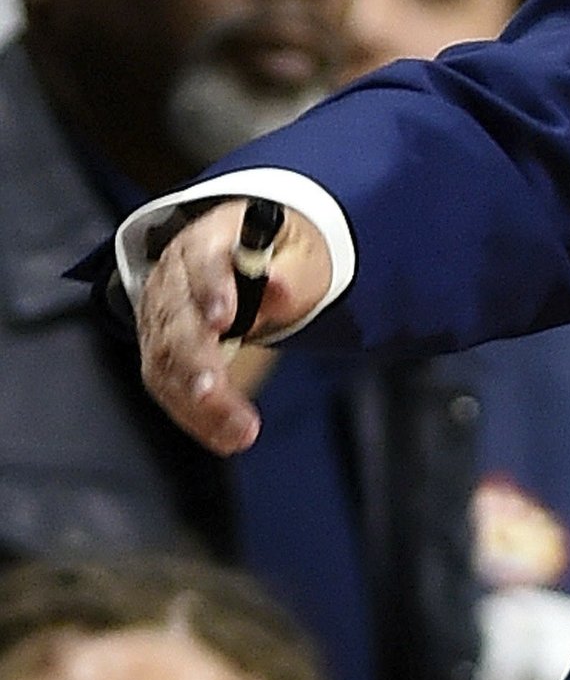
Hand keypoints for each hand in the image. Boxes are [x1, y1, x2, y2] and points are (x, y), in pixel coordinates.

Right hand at [135, 201, 332, 455]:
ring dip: (198, 403)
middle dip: (194, 360)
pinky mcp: (161, 351)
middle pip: (175, 322)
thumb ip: (292, 271)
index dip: (210, 289)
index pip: (201, 262)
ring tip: (237, 431)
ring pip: (166, 362)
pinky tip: (226, 437)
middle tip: (213, 391)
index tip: (224, 319)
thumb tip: (278, 291)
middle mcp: (173, 280)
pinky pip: (170, 387)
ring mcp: (161, 318)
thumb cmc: (276, 252)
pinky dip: (197, 417)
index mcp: (206, 242)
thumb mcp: (299, 250)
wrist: (245, 256)